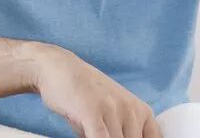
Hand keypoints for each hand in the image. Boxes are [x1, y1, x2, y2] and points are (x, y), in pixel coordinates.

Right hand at [32, 45, 161, 137]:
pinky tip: (87, 137)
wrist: (58, 68)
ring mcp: (113, 109)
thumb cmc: (84, 96)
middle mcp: (131, 110)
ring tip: (91, 132)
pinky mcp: (93, 111)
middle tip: (102, 135)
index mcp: (141, 112)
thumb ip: (122, 133)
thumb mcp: (112, 114)